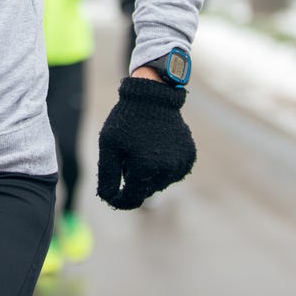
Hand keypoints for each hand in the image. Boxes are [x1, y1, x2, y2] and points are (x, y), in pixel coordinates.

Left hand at [96, 76, 195, 208]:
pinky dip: (162, 167)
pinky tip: (155, 148)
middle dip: (133, 180)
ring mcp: (181, 164)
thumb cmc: (126, 121)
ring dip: (148, 174)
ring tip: (141, 149)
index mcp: (145, 167)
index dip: (118, 200)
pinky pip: (171, 173)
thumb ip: (107, 176)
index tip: (111, 192)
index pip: (130, 200)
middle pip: (144, 192)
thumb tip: (110, 200)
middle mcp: (167, 169)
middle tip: (127, 156)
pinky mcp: (189, 158)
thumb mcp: (108, 146)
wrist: (153, 96)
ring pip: (158, 183)